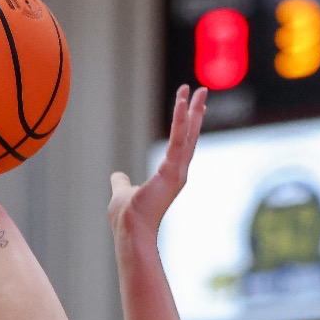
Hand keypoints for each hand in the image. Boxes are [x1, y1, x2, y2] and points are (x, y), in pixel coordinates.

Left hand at [107, 84, 206, 240]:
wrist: (130, 230)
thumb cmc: (127, 216)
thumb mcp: (122, 192)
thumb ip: (121, 182)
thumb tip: (117, 176)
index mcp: (169, 175)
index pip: (182, 144)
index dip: (187, 125)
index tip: (192, 107)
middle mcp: (178, 172)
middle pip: (191, 136)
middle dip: (196, 112)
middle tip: (202, 90)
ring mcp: (177, 171)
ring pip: (188, 134)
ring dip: (193, 111)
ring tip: (199, 90)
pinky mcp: (171, 170)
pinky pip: (178, 140)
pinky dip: (180, 121)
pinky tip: (181, 103)